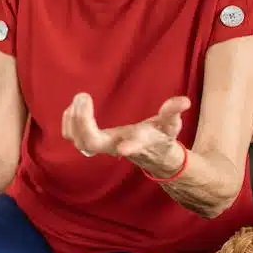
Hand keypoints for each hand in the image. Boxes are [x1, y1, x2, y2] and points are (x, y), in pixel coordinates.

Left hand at [62, 93, 188, 173]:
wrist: (152, 155)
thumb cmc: (160, 137)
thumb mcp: (171, 125)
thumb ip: (173, 113)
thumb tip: (184, 101)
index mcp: (134, 143)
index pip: (128, 147)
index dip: (128, 146)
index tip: (122, 147)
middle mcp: (113, 147)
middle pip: (90, 142)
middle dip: (83, 121)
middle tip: (83, 96)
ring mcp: (100, 146)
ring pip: (77, 140)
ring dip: (74, 119)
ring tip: (79, 99)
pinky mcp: (91, 142)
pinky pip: (72, 136)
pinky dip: (69, 121)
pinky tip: (73, 107)